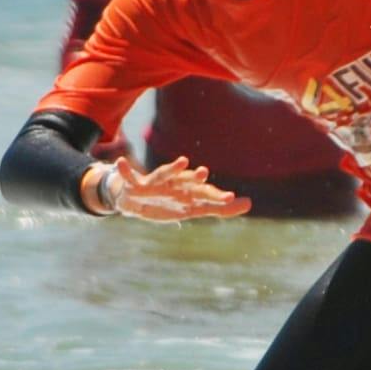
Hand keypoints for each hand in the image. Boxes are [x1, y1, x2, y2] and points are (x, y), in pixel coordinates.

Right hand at [94, 156, 249, 223]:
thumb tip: (249, 203)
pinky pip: (130, 177)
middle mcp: (174, 184)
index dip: (215, 197)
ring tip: (183, 161)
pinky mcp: (137, 185)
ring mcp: (156, 183)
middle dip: (195, 178)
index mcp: (188, 190)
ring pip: (164, 175)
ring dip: (173, 168)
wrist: (138, 200)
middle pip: (186, 181)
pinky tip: (121, 161)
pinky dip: (124, 169)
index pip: (204, 193)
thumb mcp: (195, 208)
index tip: (229, 198)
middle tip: (205, 173)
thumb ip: (220, 207)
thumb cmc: (170, 202)